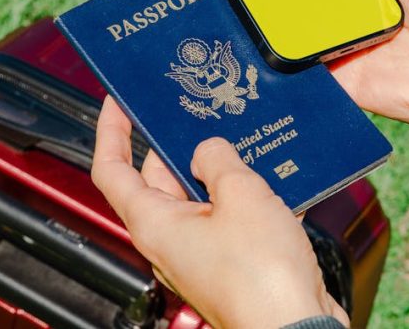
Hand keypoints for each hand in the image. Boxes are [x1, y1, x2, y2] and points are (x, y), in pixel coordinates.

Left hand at [91, 98, 347, 328]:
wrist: (297, 327)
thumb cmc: (261, 277)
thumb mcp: (240, 194)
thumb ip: (217, 160)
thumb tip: (207, 149)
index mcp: (154, 222)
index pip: (111, 170)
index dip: (111, 130)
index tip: (118, 101)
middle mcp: (170, 238)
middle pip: (160, 176)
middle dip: (179, 140)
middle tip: (198, 108)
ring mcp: (201, 250)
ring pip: (201, 194)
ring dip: (221, 167)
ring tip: (244, 136)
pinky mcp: (232, 260)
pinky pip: (230, 216)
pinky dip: (246, 195)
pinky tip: (275, 177)